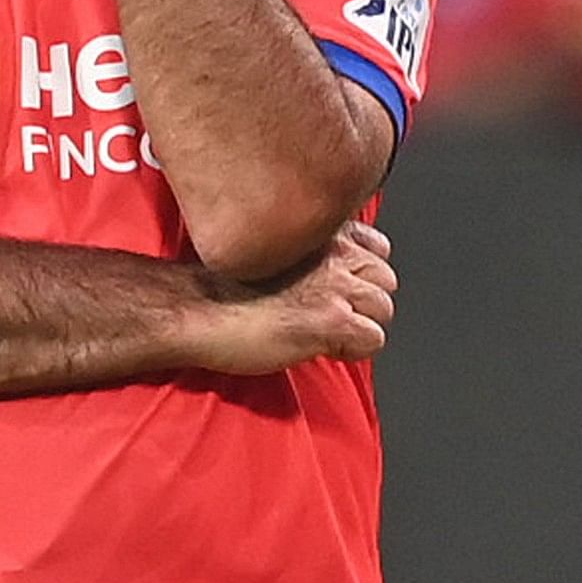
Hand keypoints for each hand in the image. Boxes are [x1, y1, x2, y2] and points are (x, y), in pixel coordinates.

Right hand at [186, 222, 396, 373]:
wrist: (194, 309)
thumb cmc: (221, 287)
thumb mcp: (273, 253)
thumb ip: (310, 256)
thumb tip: (334, 279)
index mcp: (320, 232)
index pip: (378, 247)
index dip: (362, 274)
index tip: (343, 290)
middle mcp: (334, 253)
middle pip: (387, 280)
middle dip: (365, 303)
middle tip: (334, 317)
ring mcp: (336, 286)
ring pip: (384, 310)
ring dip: (360, 327)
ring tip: (325, 334)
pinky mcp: (333, 320)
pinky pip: (374, 339)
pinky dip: (353, 350)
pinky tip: (321, 348)